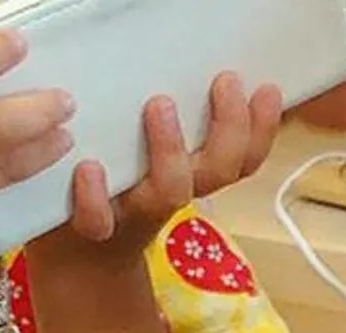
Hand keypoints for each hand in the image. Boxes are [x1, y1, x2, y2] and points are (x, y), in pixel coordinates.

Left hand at [40, 78, 281, 262]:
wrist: (80, 257)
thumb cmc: (116, 190)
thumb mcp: (149, 154)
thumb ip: (172, 121)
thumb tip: (185, 63)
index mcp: (193, 174)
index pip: (243, 156)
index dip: (262, 128)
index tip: (265, 89)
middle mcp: (172, 192)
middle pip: (219, 170)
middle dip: (231, 128)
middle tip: (226, 83)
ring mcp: (136, 209)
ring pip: (171, 191)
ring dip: (171, 150)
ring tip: (160, 105)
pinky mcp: (93, 225)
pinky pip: (99, 219)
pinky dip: (95, 196)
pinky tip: (89, 167)